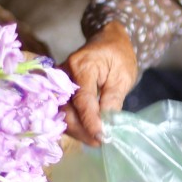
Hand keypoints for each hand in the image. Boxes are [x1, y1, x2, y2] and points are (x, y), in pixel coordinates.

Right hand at [62, 23, 137, 146]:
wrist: (108, 40)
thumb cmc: (118, 56)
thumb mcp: (123, 76)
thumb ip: (113, 100)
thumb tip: (106, 125)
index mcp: (82, 66)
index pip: (83, 100)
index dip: (90, 121)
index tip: (101, 138)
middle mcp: (64, 74)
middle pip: (66, 109)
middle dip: (82, 130)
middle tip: (99, 142)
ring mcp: (58, 82)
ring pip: (62, 112)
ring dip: (77, 129)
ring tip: (95, 139)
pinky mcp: (59, 89)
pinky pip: (63, 109)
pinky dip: (74, 123)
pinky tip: (87, 131)